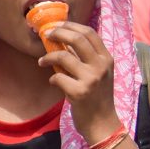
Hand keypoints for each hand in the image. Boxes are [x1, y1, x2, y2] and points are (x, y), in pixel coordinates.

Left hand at [39, 22, 119, 143]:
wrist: (102, 123)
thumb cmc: (98, 97)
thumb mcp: (99, 74)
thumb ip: (87, 58)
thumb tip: (64, 40)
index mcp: (107, 59)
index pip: (90, 33)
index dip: (71, 25)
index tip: (57, 25)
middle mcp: (101, 66)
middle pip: (77, 39)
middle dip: (58, 33)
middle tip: (46, 35)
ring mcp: (91, 79)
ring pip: (63, 56)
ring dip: (48, 57)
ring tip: (42, 62)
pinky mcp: (80, 92)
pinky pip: (57, 78)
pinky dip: (52, 79)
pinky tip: (55, 83)